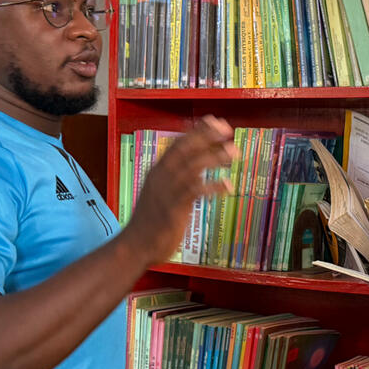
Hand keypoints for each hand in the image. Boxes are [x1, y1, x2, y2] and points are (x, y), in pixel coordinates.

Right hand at [125, 115, 234, 265]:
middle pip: (185, 150)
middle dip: (206, 136)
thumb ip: (175, 180)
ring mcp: (166, 192)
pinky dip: (212, 187)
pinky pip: (194, 192)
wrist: (135, 246)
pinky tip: (228, 186)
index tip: (214, 121)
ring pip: (192, 167)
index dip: (197, 131)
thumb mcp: (160, 194)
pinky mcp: (173, 209)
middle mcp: (161, 177)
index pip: (178, 144)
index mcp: (157, 171)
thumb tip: (195, 169)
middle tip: (227, 129)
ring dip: (214, 157)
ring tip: (233, 152)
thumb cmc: (150, 222)